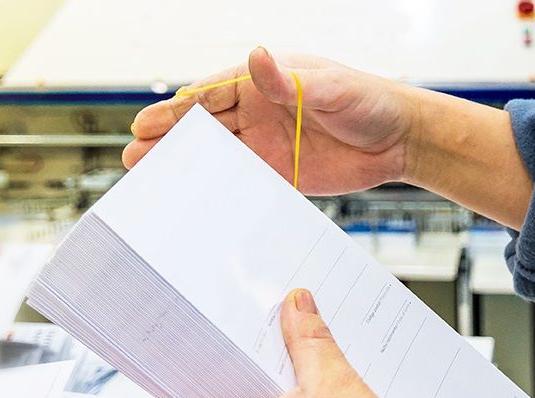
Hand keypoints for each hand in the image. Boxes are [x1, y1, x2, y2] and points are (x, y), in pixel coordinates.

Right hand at [124, 48, 418, 194]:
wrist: (400, 139)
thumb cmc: (369, 100)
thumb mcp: (329, 87)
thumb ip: (290, 80)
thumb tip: (256, 57)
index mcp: (263, 83)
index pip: (209, 96)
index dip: (176, 112)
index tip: (145, 124)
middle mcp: (259, 112)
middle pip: (205, 128)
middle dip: (169, 142)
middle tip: (134, 158)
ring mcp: (269, 145)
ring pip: (219, 157)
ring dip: (188, 168)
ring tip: (153, 181)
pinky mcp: (283, 174)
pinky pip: (244, 183)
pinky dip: (220, 192)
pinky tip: (197, 202)